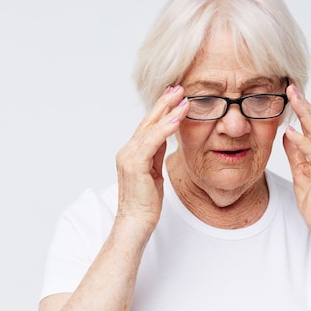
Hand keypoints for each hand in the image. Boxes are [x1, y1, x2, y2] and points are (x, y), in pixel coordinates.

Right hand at [115, 86, 188, 229]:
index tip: (173, 95)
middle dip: (164, 103)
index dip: (160, 110)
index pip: (147, 126)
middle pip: (147, 121)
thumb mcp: (154, 173)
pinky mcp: (135, 164)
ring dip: (168, 111)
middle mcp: (127, 150)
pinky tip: (178, 117)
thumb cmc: (145, 203)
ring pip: (150, 127)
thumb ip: (156, 154)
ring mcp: (129, 156)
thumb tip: (165, 137)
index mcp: (131, 152)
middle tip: (178, 87)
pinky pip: (153, 140)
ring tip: (183, 97)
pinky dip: (166, 127)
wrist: (135, 223)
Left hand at [282, 85, 310, 230]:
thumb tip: (288, 133)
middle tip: (292, 88)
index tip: (291, 93)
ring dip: (304, 114)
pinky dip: (301, 141)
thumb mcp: (300, 171)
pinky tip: (291, 131)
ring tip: (293, 99)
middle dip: (304, 104)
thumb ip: (295, 152)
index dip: (303, 109)